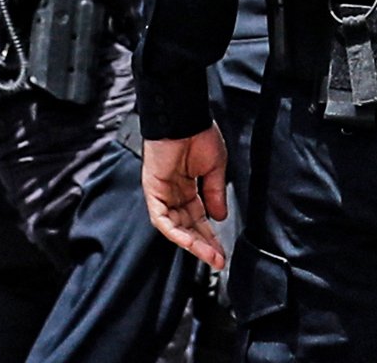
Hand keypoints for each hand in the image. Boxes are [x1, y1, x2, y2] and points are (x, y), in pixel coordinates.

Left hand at [142, 126, 228, 269]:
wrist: (185, 118)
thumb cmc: (199, 134)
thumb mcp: (216, 167)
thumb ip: (216, 193)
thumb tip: (220, 217)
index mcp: (190, 187)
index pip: (200, 218)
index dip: (211, 234)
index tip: (223, 250)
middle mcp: (175, 194)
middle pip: (188, 227)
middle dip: (204, 244)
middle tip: (217, 259)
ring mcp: (163, 195)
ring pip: (176, 228)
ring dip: (193, 243)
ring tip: (209, 255)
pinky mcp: (153, 192)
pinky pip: (162, 219)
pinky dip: (175, 231)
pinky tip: (189, 241)